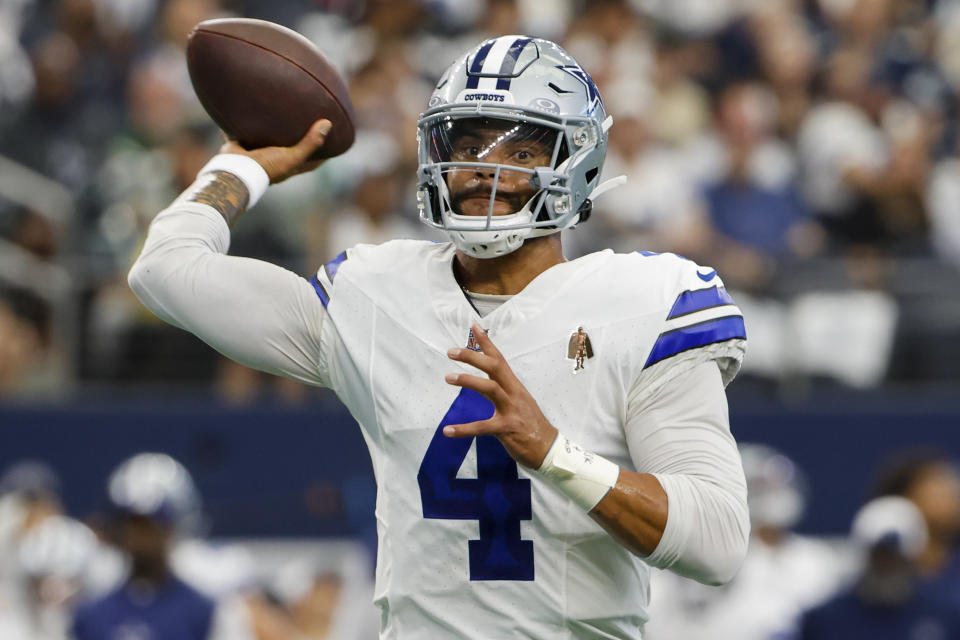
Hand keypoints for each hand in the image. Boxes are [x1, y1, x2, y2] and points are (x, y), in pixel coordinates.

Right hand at [219, 119, 331, 183]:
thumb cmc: (267, 167)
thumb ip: (310, 143)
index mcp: (288, 166)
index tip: (335, 141)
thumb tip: (327, 124)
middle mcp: (274, 159)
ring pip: (269, 137)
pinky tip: (252, 105)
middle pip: (291, 147)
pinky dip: (249, 120)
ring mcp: (258, 152)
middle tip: (309, 119)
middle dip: (299, 137)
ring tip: (282, 109)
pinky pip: (247, 129)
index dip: (323, 153)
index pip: (312, 161)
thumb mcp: (292, 156)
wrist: (234, 169)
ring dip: (273, 128)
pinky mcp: (242, 143)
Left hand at [443, 323, 558, 468]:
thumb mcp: (519, 402)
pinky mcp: (507, 429)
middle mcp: (514, 393)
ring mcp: (511, 410)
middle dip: (473, 356)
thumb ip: (504, 390)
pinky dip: (464, 429)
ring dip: (468, 380)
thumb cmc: (531, 425)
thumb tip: (489, 379)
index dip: (487, 343)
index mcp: (515, 386)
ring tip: (448, 377)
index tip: (474, 327)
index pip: (499, 360)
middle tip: (451, 351)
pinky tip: (448, 431)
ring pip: (490, 388)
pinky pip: (482, 427)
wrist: (549, 448)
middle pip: (494, 367)